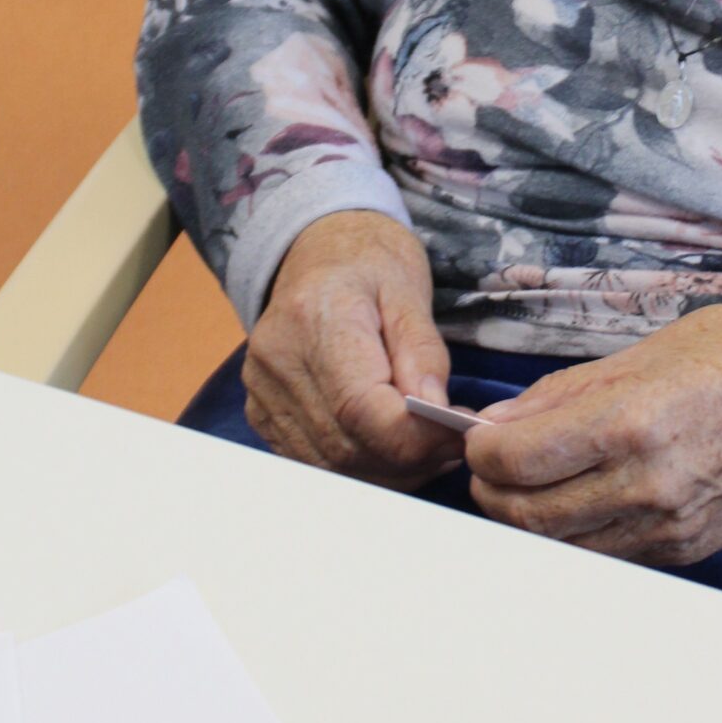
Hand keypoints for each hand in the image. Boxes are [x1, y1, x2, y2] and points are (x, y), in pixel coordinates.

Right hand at [242, 211, 461, 486]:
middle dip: (410, 459)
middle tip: (453, 445)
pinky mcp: (262, 412)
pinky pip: (314, 462)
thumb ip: (423, 353)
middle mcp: (278, 360)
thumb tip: (436, 413)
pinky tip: (394, 450)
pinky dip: (360, 467)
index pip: (359, 407)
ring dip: (389, 472)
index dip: (415, 436)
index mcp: (315, 318)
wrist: (316, 250)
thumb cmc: (370, 263)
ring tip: (430, 449)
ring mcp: (262, 391)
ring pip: (330, 465)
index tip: (460, 433)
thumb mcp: (410, 291)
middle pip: (346, 445)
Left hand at [463, 305, 721, 568]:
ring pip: (561, 544)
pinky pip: (606, 553)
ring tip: (531, 482)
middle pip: (528, 515)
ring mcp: (667, 524)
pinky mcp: (684, 548)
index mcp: (631, 422)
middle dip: (493, 491)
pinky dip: (577, 532)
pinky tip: (579, 499)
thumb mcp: (641, 354)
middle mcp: (648, 483)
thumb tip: (498, 423)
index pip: (516, 461)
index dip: (481, 452)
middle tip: (492, 466)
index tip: (479, 437)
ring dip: (529, 518)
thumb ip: (562, 395)